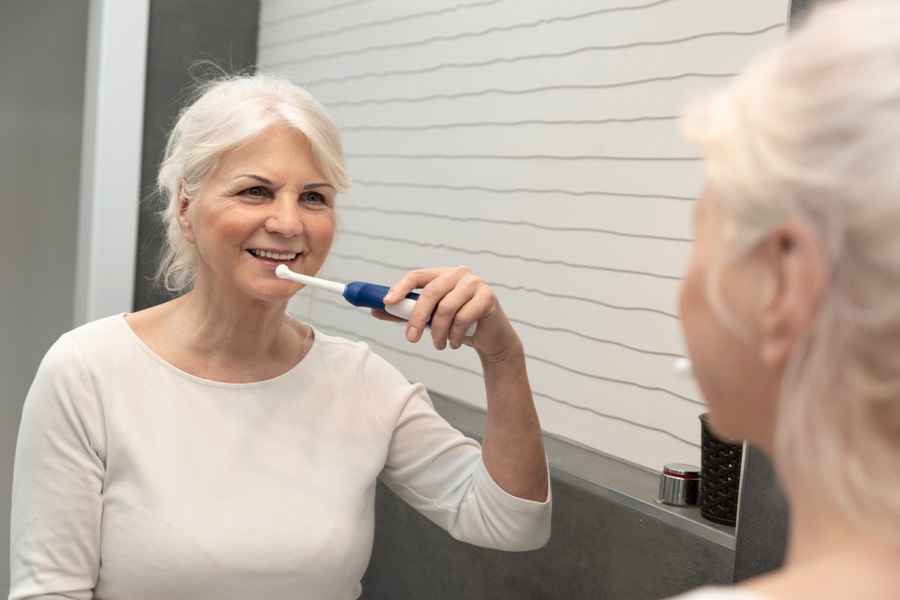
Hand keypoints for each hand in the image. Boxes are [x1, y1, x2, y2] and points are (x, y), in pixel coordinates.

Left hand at [372, 266, 519, 358]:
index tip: (387, 303)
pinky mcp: (487, 297)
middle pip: (430, 292)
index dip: (400, 288)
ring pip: (446, 308)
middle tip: (411, 338)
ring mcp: (474, 284)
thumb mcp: (430, 318)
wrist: (490, 337)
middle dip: (417, 318)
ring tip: (439, 344)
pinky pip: (464, 318)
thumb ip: (405, 313)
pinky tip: (454, 343)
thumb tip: (376, 310)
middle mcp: (458, 274)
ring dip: (439, 332)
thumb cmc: (458, 324)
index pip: (416, 275)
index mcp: (441, 274)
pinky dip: (455, 336)